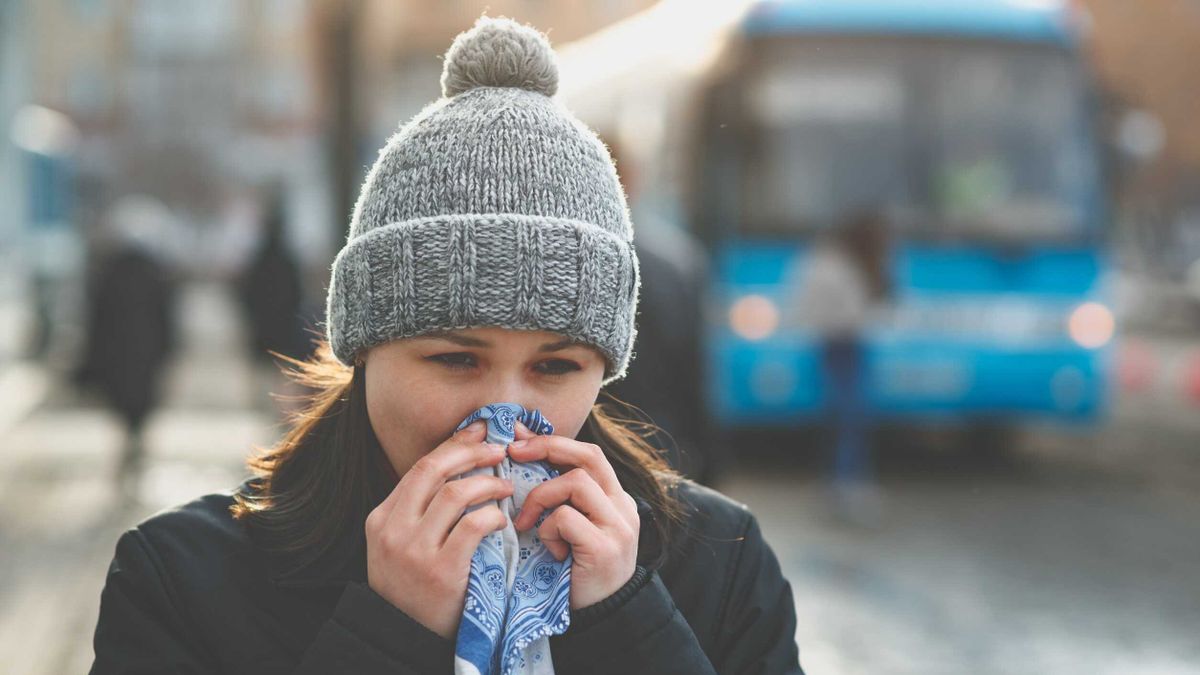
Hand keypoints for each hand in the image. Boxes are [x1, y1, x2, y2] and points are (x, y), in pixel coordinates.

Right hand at [364, 420, 513, 639]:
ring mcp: (415, 550)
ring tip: (507, 486)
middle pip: (434, 469)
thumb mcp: (400, 546)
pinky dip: (493, 515)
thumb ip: (419, 511)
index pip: (420, 467)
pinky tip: (502, 519)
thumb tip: (458, 462)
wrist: (405, 638)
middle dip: (471, 452)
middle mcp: (393, 529)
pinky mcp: (441, 570)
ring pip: (457, 493)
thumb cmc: (414, 588)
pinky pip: (474, 526)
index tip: (478, 432)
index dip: (453, 445)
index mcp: (381, 518)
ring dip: (489, 483)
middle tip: (499, 449)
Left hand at [507, 421, 639, 609]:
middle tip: (514, 454)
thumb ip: (557, 497)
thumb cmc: (575, 572)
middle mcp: (623, 507)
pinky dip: (548, 530)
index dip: (552, 440)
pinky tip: (552, 551)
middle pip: (588, 456)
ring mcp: (618, 526)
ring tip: (528, 524)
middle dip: (546, 448)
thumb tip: (519, 452)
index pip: (588, 453)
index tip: (518, 438)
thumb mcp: (569, 528)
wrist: (601, 619)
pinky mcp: (605, 548)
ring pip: (575, 482)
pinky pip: (566, 518)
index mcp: (615, 498)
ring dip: (542, 498)